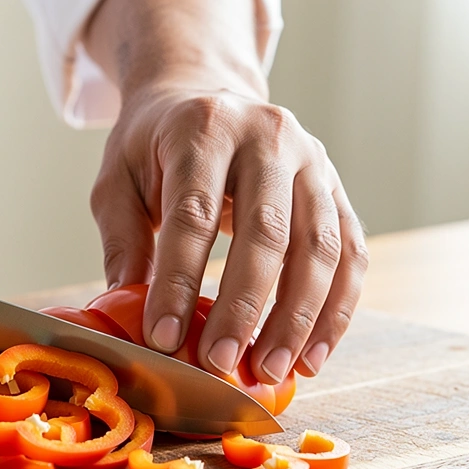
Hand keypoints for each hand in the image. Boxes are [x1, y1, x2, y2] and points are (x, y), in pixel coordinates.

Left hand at [91, 82, 367, 382]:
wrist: (205, 96)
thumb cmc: (155, 148)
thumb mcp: (118, 180)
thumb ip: (123, 240)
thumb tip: (125, 310)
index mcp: (204, 128)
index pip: (193, 214)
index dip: (178, 280)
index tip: (162, 337)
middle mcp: (269, 137)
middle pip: (267, 232)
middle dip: (245, 307)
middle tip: (221, 364)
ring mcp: (313, 161)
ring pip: (320, 248)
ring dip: (298, 320)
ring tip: (271, 372)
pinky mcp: (337, 189)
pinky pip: (350, 255)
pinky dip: (335, 312)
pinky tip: (311, 356)